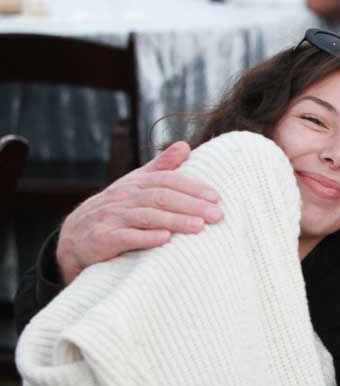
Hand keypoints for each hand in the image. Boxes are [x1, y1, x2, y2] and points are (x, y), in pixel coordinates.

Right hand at [55, 142, 222, 284]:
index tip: (215, 197)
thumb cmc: (115, 209)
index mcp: (135, 184)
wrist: (75, 237)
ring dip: (175, 221)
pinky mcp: (102, 239)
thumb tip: (184, 145)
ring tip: (199, 227)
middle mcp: (123, 197)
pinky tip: (165, 240)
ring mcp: (111, 217)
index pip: (167, 180)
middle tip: (217, 215)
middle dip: (191, 205)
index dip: (192, 187)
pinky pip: (125, 237)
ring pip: (146, 216)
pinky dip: (145, 238)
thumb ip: (160, 167)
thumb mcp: (135, 184)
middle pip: (161, 197)